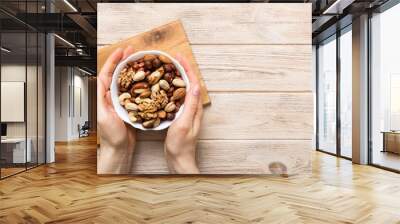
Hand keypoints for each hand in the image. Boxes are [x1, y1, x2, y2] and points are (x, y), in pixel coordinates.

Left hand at [97, 46, 135, 173]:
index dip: (114, 61)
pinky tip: (148, 79)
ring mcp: (122, 101)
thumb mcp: (104, 116)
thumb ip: (102, 99)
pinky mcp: (131, 107)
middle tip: (133, 52)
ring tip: (141, 61)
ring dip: (133, 70)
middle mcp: (113, 97)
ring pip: (128, 80)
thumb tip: (102, 82)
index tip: (121, 52)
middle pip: (118, 74)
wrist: (120, 148)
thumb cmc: (111, 136)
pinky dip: (141, 83)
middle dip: (124, 61)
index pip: (108, 73)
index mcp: (105, 96)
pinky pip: (136, 91)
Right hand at [164, 55, 202, 173]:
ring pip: (183, 88)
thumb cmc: (181, 145)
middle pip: (189, 82)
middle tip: (173, 57)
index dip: (187, 68)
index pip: (193, 83)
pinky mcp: (179, 115)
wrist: (179, 159)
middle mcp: (192, 107)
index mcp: (195, 107)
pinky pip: (177, 96)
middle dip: (183, 68)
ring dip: (178, 75)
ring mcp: (186, 111)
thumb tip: (196, 86)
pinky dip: (172, 87)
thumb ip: (190, 106)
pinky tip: (164, 85)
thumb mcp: (184, 124)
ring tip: (169, 66)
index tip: (179, 57)